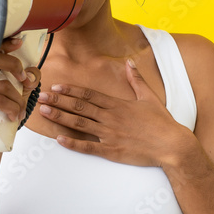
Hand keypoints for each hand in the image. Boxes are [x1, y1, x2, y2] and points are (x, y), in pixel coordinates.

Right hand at [0, 37, 40, 159]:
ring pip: (2, 85)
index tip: (19, 43)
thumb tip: (33, 72)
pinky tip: (12, 116)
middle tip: (24, 80)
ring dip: (17, 99)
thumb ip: (24, 83)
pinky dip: (12, 108)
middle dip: (14, 66)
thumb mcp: (16, 97)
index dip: (4, 44)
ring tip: (18, 110)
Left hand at [36, 58, 194, 166]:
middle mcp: (110, 117)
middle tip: (41, 97)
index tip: (57, 86)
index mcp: (118, 104)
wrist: (172, 145)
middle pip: (79, 106)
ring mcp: (110, 134)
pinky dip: (73, 143)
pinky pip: (88, 146)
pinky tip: (59, 139)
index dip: (71, 90)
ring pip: (79, 124)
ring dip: (60, 117)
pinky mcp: (111, 151)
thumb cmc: (161, 122)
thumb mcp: (149, 97)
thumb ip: (136, 79)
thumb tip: (130, 63)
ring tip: (44, 112)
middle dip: (59, 101)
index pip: (89, 94)